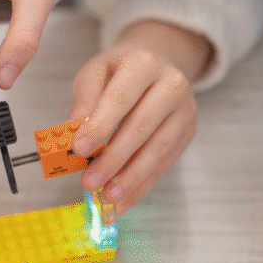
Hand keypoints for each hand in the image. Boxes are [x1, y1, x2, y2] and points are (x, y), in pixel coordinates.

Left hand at [67, 21, 210, 214]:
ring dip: (132, 178)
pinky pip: (166, 162)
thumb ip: (84, 100)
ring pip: (158, 149)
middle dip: (114, 159)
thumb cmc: (118, 71)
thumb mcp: (94, 73)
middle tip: (89, 182)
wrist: (155, 66)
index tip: (79, 149)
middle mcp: (172, 84)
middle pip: (141, 127)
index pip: (120, 99)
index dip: (100, 126)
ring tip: (108, 196)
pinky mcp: (189, 132)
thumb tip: (73, 131)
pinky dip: (144, 184)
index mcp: (143, 64)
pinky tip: (125, 198)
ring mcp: (185, 110)